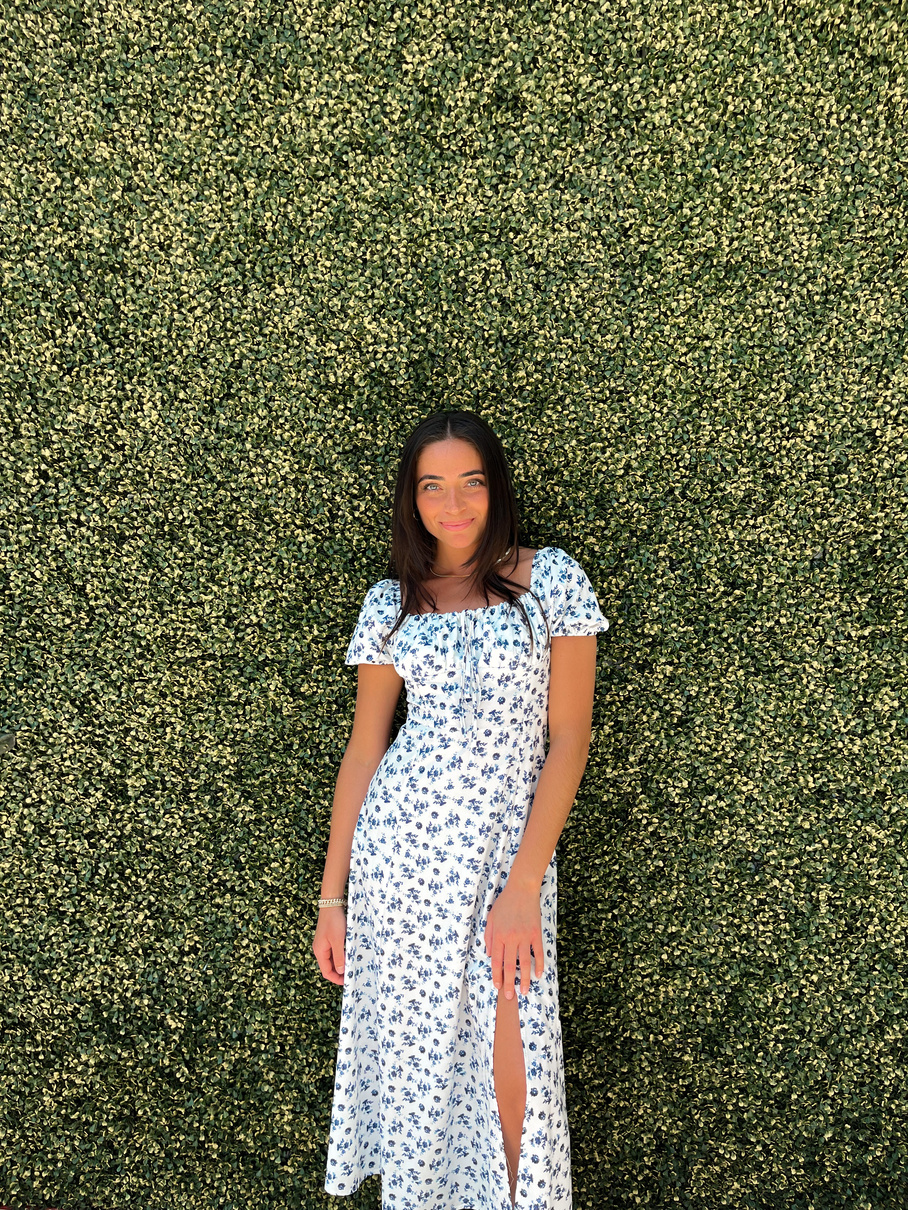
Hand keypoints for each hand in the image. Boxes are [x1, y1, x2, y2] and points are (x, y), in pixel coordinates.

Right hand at [312, 905, 346, 984]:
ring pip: (332, 960)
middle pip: (328, 967)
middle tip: (351, 976)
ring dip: (340, 965)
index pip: (326, 972)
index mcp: (320, 951)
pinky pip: (334, 952)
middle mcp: (320, 949)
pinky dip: (340, 957)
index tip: (347, 982)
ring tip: (351, 968)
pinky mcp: (328, 939)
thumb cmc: (334, 921)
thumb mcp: (338, 940)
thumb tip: (340, 971)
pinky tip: (348, 956)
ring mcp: (323, 944)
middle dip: (338, 973)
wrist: (331, 904)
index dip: (336, 979)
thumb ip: (339, 956)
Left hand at [484, 881, 543, 998]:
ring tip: (525, 991)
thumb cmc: (504, 903)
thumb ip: (489, 937)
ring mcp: (525, 936)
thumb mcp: (491, 918)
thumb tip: (489, 955)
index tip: (498, 987)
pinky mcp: (536, 933)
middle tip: (509, 997)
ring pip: (525, 962)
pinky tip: (538, 974)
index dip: (497, 975)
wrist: (521, 889)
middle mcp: (511, 938)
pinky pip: (538, 952)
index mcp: (498, 935)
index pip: (496, 961)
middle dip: (509, 983)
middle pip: (510, 965)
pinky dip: (539, 964)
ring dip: (525, 979)